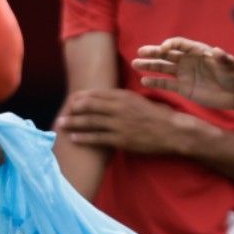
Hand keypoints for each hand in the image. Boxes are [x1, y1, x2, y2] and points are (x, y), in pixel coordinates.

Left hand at [56, 88, 191, 154]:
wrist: (172, 131)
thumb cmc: (157, 116)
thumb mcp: (139, 100)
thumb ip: (123, 99)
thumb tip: (108, 100)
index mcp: (123, 96)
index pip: (96, 94)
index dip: (81, 97)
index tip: (71, 100)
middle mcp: (119, 107)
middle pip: (89, 106)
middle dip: (73, 109)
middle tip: (62, 113)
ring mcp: (119, 123)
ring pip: (90, 121)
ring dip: (73, 123)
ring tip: (61, 125)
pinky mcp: (121, 139)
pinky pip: (97, 138)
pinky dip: (83, 137)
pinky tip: (74, 138)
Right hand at [133, 37, 233, 111]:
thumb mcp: (231, 66)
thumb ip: (224, 59)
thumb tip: (217, 50)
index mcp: (198, 52)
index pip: (180, 44)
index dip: (171, 44)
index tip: (163, 48)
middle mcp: (188, 61)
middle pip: (168, 54)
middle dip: (154, 52)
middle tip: (140, 51)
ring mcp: (184, 74)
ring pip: (164, 68)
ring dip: (150, 65)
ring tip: (136, 64)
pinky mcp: (183, 88)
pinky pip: (167, 84)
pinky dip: (155, 82)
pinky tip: (144, 80)